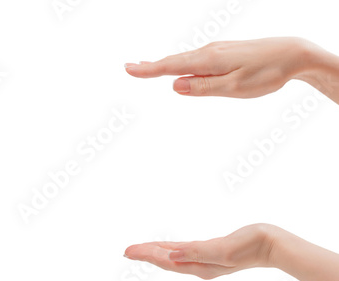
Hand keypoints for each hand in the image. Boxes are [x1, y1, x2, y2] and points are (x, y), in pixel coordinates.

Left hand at [124, 224, 277, 279]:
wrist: (272, 245)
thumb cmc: (251, 245)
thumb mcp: (223, 249)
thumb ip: (197, 252)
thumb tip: (172, 255)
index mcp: (200, 266)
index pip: (165, 260)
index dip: (146, 255)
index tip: (128, 251)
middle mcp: (199, 265)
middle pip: (166, 260)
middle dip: (146, 254)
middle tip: (126, 251)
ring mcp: (205, 260)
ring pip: (173, 256)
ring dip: (156, 252)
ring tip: (140, 250)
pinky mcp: (211, 252)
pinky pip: (184, 251)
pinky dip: (171, 248)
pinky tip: (167, 247)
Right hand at [125, 37, 334, 98]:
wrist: (293, 53)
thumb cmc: (266, 73)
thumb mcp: (234, 88)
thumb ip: (203, 87)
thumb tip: (175, 86)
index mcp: (208, 61)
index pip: (171, 66)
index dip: (148, 70)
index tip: (129, 70)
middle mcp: (209, 52)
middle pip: (174, 61)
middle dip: (151, 66)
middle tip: (129, 68)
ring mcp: (217, 51)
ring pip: (185, 59)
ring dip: (164, 64)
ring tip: (147, 68)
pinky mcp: (224, 53)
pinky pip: (196, 58)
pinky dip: (181, 63)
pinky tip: (179, 67)